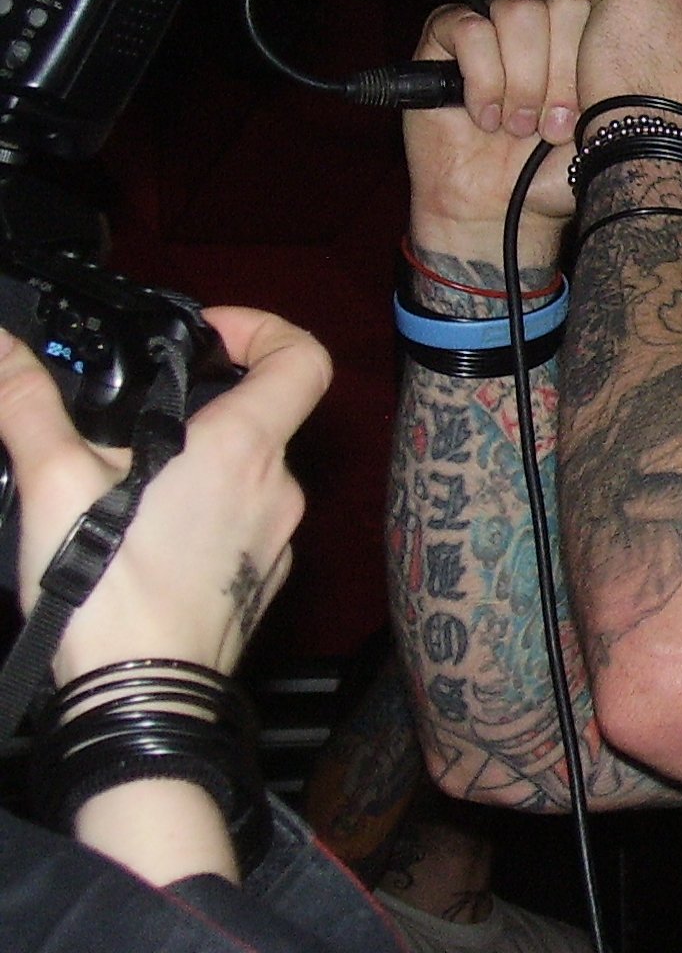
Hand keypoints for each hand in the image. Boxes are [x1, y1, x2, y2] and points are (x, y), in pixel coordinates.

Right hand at [0, 307, 328, 684]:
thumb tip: (2, 347)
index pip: (304, 358)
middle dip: (206, 406)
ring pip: (251, 474)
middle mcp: (277, 487)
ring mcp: (277, 537)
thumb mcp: (53, 483)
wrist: (142, 701)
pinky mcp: (262, 579)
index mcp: (243, 448)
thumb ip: (27, 405)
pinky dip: (207, 514)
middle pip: (267, 416)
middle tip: (139, 417)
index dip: (266, 328)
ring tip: (128, 485)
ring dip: (200, 465)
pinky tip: (147, 537)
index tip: (213, 332)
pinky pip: (245, 524)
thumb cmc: (111, 596)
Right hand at [405, 0, 588, 264]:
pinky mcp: (446, 36)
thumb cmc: (556, 170)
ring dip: (522, 78)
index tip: (584, 116)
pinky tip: (485, 117)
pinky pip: (469, 28)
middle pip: (560, 5)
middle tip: (552, 129)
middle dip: (559, 74)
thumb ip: (612, 75)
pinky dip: (482, 77)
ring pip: (518, 10)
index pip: (596, 8)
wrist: (502, 209)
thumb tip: (627, 23)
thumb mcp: (603, 126)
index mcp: (582, 39)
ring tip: (517, 126)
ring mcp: (494, 27)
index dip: (588, 61)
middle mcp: (540, 27)